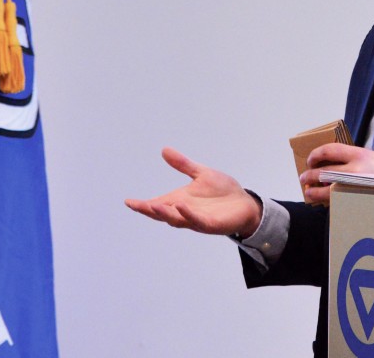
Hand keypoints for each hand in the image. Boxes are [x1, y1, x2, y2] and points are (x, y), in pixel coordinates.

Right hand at [125, 147, 262, 237]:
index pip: (158, 203)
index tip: (128, 201)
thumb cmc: (223, 192)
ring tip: (153, 205)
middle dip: (149, 210)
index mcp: (180, 200)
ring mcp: (197, 219)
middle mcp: (185, 212)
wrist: (245, 203)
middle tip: (136, 205)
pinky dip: (188, 214)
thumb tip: (164, 150)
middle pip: (163, 213)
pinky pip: (198, 221)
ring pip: (177, 219)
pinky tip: (181, 206)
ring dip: (165, 213)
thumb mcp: (201, 173)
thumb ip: (183, 165)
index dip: (143, 204)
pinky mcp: (211, 224)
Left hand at [299, 143, 373, 204]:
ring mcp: (355, 187)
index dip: (315, 154)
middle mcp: (355, 170)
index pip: (329, 150)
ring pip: (326, 190)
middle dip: (309, 175)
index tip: (310, 159)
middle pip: (323, 171)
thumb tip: (332, 163)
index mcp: (359, 155)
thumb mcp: (371, 156)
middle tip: (304, 177)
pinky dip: (326, 200)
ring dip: (313, 190)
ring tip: (308, 190)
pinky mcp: (356, 200)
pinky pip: (336, 201)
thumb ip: (352, 157)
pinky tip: (322, 199)